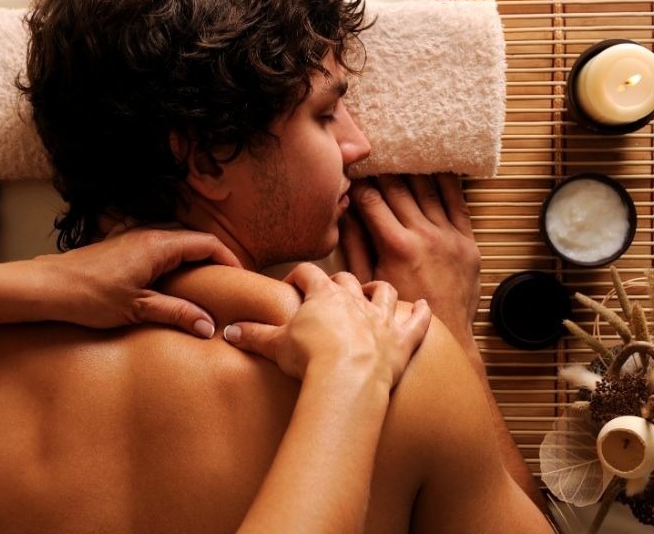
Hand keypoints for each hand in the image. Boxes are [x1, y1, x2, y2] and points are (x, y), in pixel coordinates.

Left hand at [32, 226, 242, 336]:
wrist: (44, 287)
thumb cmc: (88, 296)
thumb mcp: (138, 309)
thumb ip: (177, 314)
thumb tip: (210, 326)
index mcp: (158, 246)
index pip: (207, 243)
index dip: (228, 259)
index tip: (239, 278)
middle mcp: (148, 234)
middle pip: (192, 239)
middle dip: (212, 258)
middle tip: (223, 283)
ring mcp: (132, 236)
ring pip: (173, 240)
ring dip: (190, 258)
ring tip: (199, 282)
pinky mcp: (119, 245)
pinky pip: (155, 244)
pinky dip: (170, 258)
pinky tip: (165, 278)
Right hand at [223, 262, 431, 387]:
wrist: (347, 378)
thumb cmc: (310, 359)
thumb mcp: (275, 345)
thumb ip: (253, 335)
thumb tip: (227, 331)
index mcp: (323, 296)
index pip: (309, 273)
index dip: (299, 277)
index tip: (292, 286)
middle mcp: (355, 300)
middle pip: (347, 280)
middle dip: (338, 284)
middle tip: (329, 295)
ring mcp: (381, 318)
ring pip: (383, 291)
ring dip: (378, 290)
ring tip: (373, 293)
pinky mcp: (402, 340)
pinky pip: (417, 321)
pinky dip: (422, 313)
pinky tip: (426, 305)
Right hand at [339, 174, 480, 345]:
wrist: (447, 336)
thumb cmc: (400, 312)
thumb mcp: (368, 281)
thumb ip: (355, 244)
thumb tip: (343, 214)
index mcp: (397, 246)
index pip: (372, 200)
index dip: (359, 184)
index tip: (353, 174)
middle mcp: (425, 236)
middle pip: (400, 190)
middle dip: (383, 171)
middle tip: (374, 157)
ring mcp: (450, 237)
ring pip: (428, 190)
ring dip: (413, 169)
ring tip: (401, 155)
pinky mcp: (468, 241)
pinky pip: (457, 202)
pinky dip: (446, 182)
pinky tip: (436, 167)